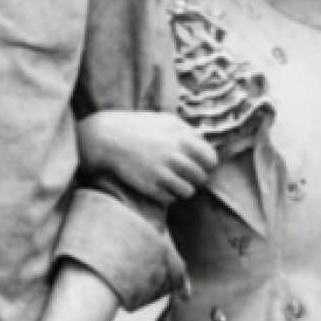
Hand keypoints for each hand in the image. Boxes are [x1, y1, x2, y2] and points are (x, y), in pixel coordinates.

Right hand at [77, 111, 217, 201]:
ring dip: (184, 188)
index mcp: (182, 138)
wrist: (109, 138)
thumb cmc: (140, 127)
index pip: (211, 160)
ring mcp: (162, 173)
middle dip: (196, 178)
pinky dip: (170, 195)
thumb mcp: (168, 121)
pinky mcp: (150, 187)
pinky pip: (171, 199)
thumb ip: (190, 133)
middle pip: (201, 178)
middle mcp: (175, 156)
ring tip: (175, 181)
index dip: (208, 165)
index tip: (202, 166)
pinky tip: (162, 185)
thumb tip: (207, 148)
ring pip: (189, 191)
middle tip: (187, 175)